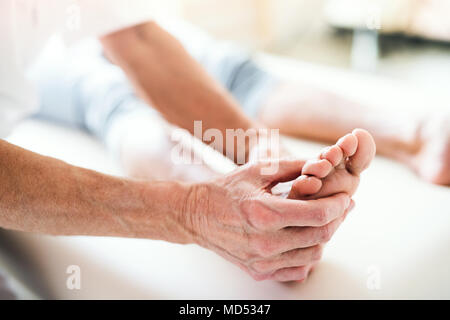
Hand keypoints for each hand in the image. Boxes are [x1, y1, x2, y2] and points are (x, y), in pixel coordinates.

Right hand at [183, 159, 352, 281]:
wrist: (196, 216)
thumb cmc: (225, 190)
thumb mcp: (257, 170)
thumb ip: (293, 166)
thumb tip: (324, 163)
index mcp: (265, 213)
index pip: (319, 214)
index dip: (339, 205)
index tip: (345, 197)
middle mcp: (264, 242)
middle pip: (320, 236)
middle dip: (338, 220)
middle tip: (341, 206)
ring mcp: (261, 261)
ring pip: (312, 255)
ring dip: (325, 237)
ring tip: (325, 220)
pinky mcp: (259, 271)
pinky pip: (297, 269)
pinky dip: (308, 254)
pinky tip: (307, 237)